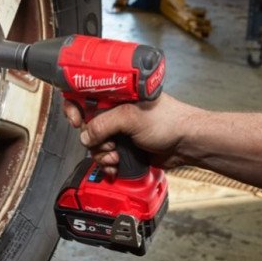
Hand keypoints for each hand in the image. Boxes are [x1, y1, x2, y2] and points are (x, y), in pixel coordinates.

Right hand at [62, 93, 193, 175]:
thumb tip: (84, 136)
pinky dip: (108, 163)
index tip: (75, 120)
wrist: (186, 144)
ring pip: (95, 143)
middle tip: (107, 143)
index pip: (85, 95)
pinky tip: (116, 165)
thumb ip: (103, 124)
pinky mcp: (124, 146)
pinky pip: (105, 155)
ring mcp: (120, 129)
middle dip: (93, 139)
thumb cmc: (169, 121)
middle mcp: (116, 110)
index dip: (75, 107)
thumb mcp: (131, 117)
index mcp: (117, 95)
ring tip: (116, 156)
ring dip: (101, 154)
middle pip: (87, 124)